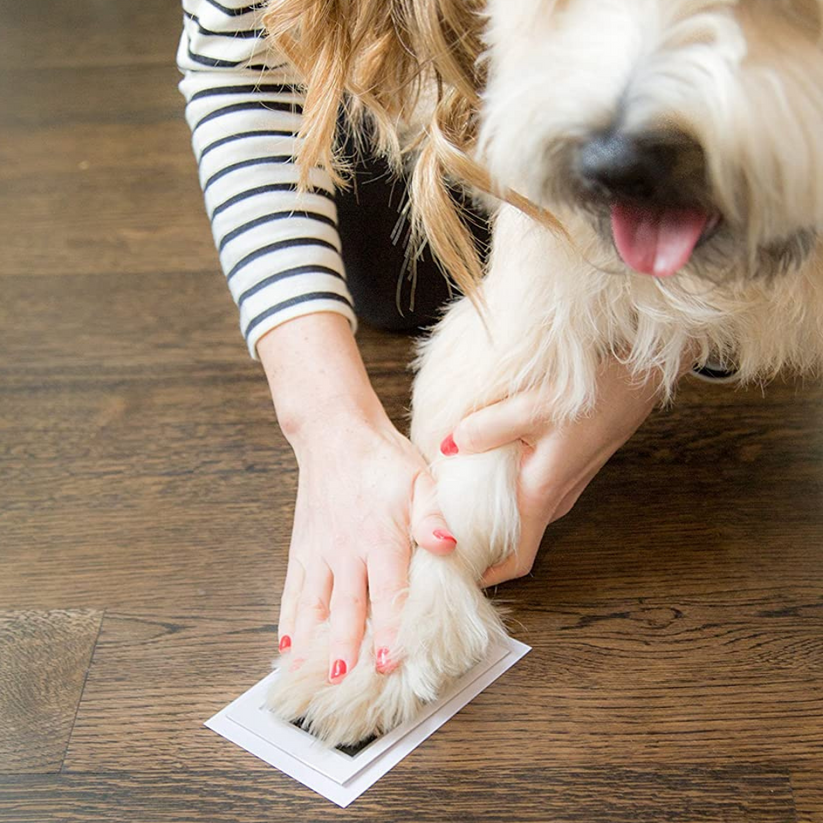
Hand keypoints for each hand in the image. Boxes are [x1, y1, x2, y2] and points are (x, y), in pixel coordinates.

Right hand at [279, 412, 456, 680]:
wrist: (335, 434)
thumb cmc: (383, 459)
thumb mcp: (420, 479)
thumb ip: (434, 516)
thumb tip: (449, 547)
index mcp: (381, 538)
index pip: (386, 593)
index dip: (388, 631)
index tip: (387, 664)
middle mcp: (347, 551)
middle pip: (346, 608)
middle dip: (346, 648)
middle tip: (344, 684)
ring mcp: (320, 552)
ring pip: (314, 607)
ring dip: (312, 644)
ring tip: (307, 677)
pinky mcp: (302, 549)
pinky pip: (293, 592)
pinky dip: (288, 622)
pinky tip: (285, 648)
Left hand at [441, 358, 663, 585]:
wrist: (638, 379)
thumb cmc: (595, 397)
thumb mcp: (533, 407)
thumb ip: (486, 427)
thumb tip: (449, 444)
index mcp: (542, 495)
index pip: (517, 560)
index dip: (487, 575)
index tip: (456, 573)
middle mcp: (554, 499)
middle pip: (513, 538)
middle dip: (478, 539)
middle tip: (441, 528)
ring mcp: (563, 485)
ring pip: (521, 512)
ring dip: (491, 512)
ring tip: (454, 495)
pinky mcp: (566, 467)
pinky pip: (530, 490)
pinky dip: (505, 489)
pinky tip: (485, 463)